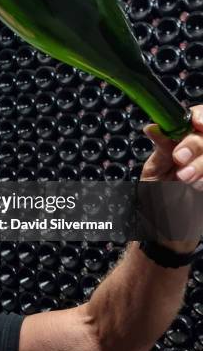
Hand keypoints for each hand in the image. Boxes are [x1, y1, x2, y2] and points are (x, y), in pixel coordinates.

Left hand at [140, 106, 202, 250]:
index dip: (201, 116)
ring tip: (184, 180)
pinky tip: (197, 189)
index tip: (196, 123)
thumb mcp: (154, 173)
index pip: (198, 117)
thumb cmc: (156, 202)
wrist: (165, 235)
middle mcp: (199, 153)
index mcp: (182, 142)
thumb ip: (161, 150)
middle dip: (195, 145)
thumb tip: (153, 126)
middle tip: (179, 159)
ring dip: (201, 164)